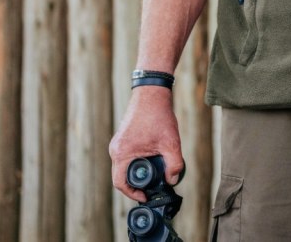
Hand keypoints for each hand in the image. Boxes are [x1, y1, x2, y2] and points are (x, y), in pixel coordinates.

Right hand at [108, 87, 184, 202]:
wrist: (151, 93)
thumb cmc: (158, 116)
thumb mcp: (171, 143)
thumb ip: (174, 164)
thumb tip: (172, 181)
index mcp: (122, 154)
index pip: (120, 183)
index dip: (132, 194)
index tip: (145, 196)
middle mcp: (115, 150)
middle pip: (121, 177)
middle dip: (136, 185)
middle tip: (152, 189)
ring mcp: (117, 144)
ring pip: (123, 167)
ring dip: (137, 174)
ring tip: (153, 177)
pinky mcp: (122, 139)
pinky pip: (125, 158)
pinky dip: (135, 164)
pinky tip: (150, 164)